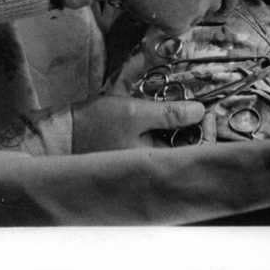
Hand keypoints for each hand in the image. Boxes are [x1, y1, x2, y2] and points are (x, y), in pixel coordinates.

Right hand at [71, 95, 205, 151]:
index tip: (206, 110)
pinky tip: (163, 108)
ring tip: (183, 104)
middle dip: (196, 126)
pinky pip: (160, 140)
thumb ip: (168, 113)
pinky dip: (165, 123)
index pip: (196, 153)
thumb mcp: (134, 113)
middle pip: (189, 147)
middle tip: (197, 105)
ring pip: (175, 141)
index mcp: (155, 161)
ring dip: (181, 122)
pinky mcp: (137, 151)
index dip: (207, 131)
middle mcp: (153, 165)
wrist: (63, 134)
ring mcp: (145, 159)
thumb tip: (199, 111)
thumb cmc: (95, 125)